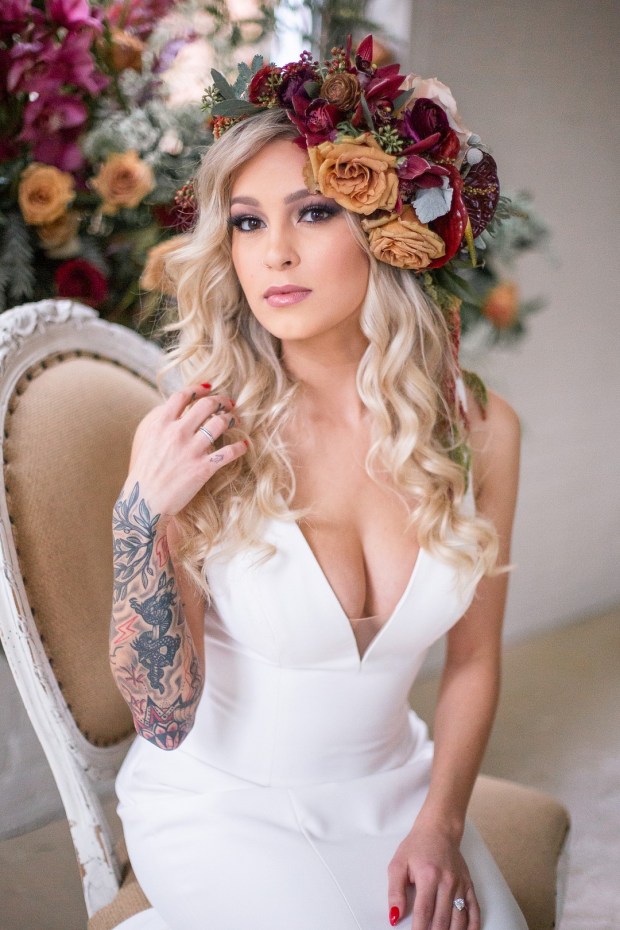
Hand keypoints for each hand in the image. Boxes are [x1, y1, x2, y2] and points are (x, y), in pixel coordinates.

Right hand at [121, 383, 247, 525]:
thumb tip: (171, 409)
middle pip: (206, 405)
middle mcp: (177, 433)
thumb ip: (160, 423)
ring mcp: (191, 450)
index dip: (199, 389)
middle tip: (228, 404)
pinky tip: (244, 445)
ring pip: (220, 423)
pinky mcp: (202, 469)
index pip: (183, 396)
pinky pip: (228, 452)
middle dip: (221, 401)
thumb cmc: (143, 473)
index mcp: (161, 424)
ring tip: (236, 420)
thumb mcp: (145, 441)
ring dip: (232, 419)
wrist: (143, 502)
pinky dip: (240, 447)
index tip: (209, 389)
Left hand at [387, 820, 479, 929]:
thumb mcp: (398, 864)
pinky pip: (474, 909)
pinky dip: (472, 926)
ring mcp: (460, 884)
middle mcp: (447, 882)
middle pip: (442, 919)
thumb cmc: (417, 845)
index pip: (424, 912)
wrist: (440, 828)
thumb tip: (394, 915)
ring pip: (459, 918)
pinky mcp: (468, 885)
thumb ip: (395, 892)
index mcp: (428, 876)